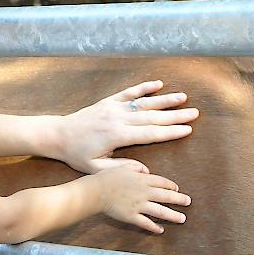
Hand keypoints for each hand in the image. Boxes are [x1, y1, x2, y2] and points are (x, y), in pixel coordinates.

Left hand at [53, 80, 198, 173]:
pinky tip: (158, 83)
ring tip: (183, 97)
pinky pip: (128, 93)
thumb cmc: (77, 154)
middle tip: (195, 113)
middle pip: (152, 117)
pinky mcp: (108, 101)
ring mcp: (113, 107)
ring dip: (164, 99)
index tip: (187, 129)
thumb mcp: (96, 168)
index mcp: (117, 136)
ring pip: (143, 102)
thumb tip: (146, 171)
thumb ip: (121, 169)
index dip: (170, 132)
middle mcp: (118, 118)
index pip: (150, 134)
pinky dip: (143, 87)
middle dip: (175, 115)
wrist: (58, 135)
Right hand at [94, 164, 190, 233]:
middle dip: (179, 199)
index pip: (162, 182)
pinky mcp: (132, 216)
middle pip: (166, 196)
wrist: (97, 191)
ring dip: (173, 215)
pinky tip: (161, 230)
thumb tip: (146, 169)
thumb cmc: (107, 177)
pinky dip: (154, 227)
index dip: (171, 185)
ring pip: (160, 211)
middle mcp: (144, 192)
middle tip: (188, 202)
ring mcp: (139, 205)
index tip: (177, 188)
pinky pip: (146, 223)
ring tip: (182, 218)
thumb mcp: (122, 166)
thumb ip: (136, 167)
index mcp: (142, 179)